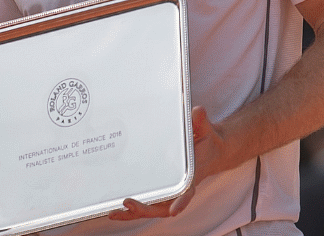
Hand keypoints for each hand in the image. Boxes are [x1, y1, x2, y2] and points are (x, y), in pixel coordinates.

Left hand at [108, 105, 224, 220]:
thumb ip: (200, 122)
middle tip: (127, 204)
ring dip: (133, 213)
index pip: (187, 192)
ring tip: (112, 213)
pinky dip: (131, 207)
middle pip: (162, 206)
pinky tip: (113, 207)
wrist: (210, 150)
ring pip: (152, 208)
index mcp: (192, 177)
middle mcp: (179, 189)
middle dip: (144, 209)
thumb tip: (198, 111)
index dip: (181, 202)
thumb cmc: (206, 141)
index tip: (174, 211)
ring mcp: (168, 191)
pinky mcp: (160, 188)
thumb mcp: (205, 130)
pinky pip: (146, 200)